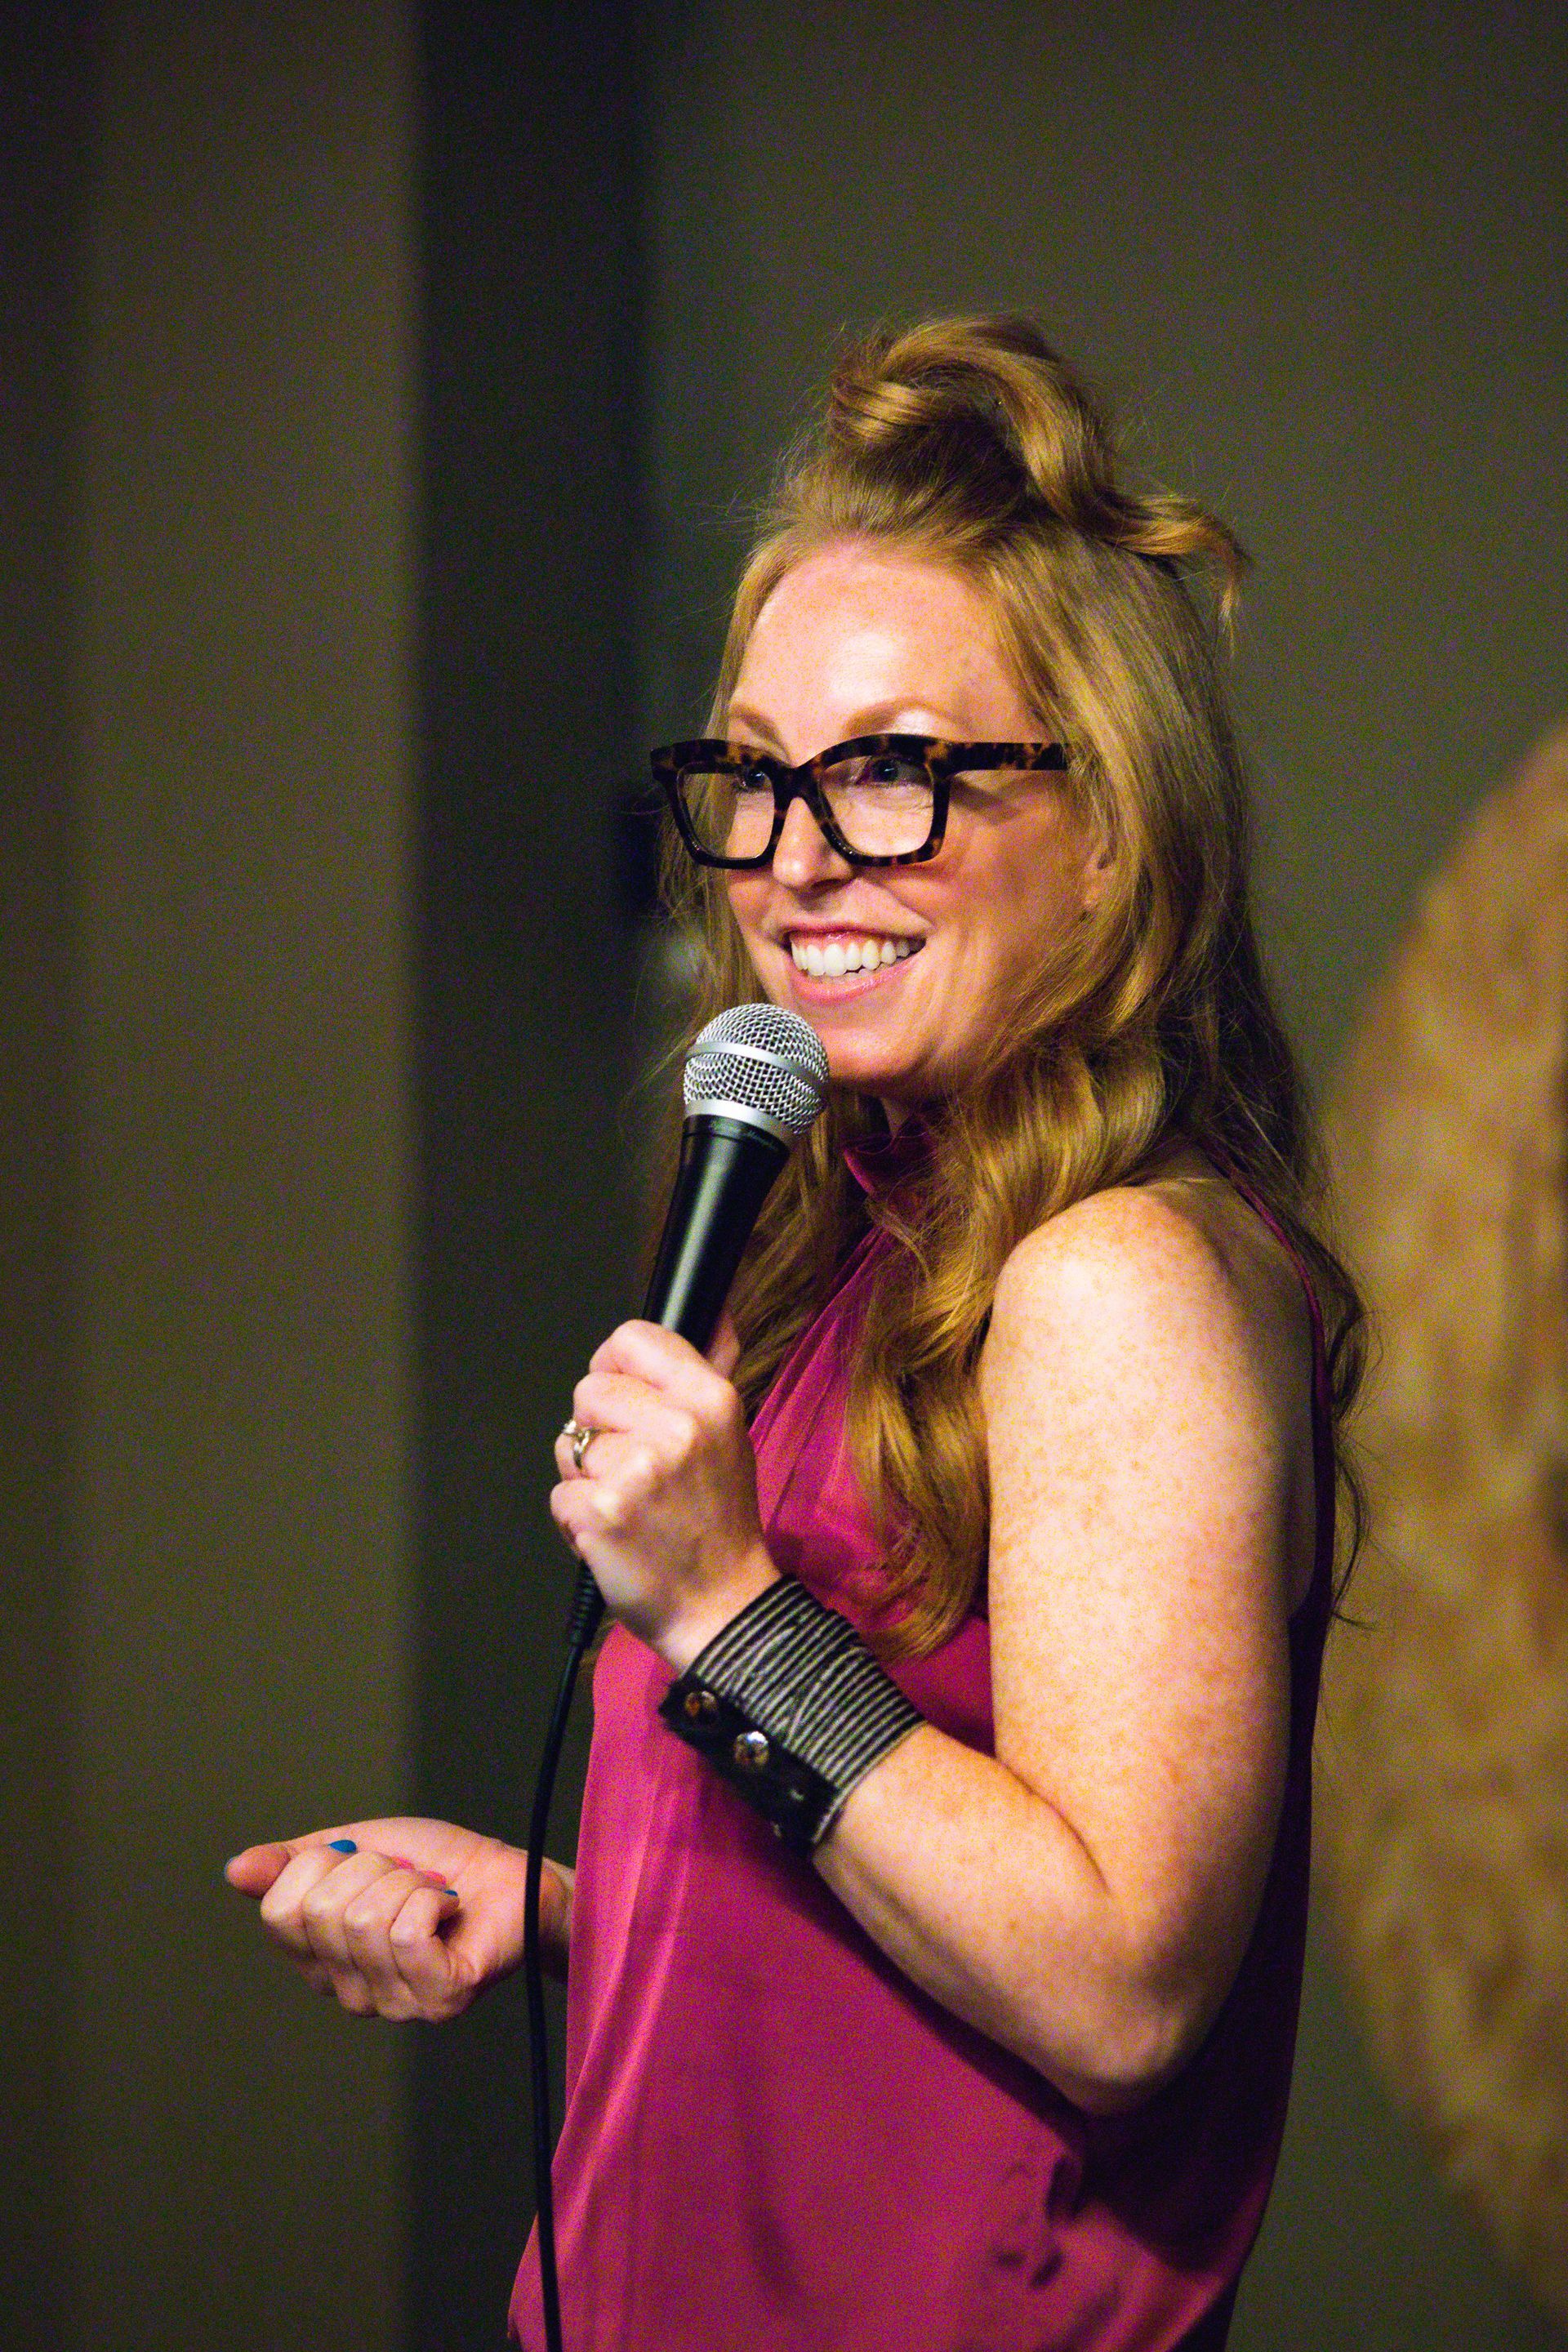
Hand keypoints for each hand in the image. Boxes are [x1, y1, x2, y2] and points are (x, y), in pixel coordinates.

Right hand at [224, 1817, 571, 2020]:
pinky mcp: (440, 1999)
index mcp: (320, 1960)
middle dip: (370, 1870)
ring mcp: (395, 2004)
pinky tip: (448, 1908)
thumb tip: (235, 1870)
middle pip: (323, 1913)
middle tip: (405, 1877)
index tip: (360, 1861)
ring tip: (432, 1893)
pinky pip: (407, 1934)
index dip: (319, 1865)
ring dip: (406, 1882)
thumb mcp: (354, 1849)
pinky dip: (432, 1898)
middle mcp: (349, 1993)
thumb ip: (295, 1864)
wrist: (510, 1874)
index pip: (279, 1912)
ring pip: (365, 1921)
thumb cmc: (437, 1865)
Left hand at [551, 1318, 778, 1669]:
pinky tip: (614, 1535)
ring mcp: (635, 1472)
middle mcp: (676, 1428)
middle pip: (589, 1392)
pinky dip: (577, 1520)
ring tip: (628, 1505)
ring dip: (587, 1478)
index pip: (633, 1339)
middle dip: (599, 1429)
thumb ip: (710, 1370)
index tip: (621, 1395)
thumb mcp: (730, 1434)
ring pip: (570, 1445)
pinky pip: (560, 1495)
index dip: (614, 1366)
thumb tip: (717, 1312)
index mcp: (710, 1399)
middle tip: (635, 1468)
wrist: (722, 1605)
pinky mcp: (601, 1513)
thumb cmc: (719, 1519)